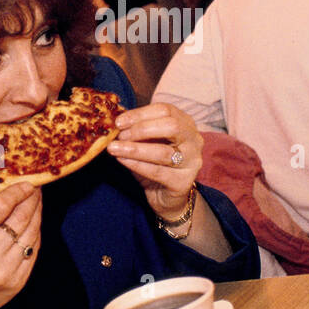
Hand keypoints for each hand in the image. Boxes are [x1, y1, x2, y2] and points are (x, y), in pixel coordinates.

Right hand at [0, 174, 42, 308]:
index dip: (16, 190)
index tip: (26, 181)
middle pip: (20, 218)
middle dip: (31, 198)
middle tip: (36, 186)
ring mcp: (5, 272)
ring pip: (31, 233)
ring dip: (37, 213)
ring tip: (36, 200)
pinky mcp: (18, 282)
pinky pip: (34, 251)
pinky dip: (36, 233)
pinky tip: (33, 222)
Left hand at [106, 103, 199, 218]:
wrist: (167, 198)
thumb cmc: (156, 165)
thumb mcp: (147, 144)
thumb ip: (137, 132)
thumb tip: (116, 124)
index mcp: (185, 124)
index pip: (165, 110)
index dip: (140, 114)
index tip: (119, 121)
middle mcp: (194, 140)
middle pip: (171, 126)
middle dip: (141, 129)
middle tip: (120, 136)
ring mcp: (192, 162)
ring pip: (163, 151)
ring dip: (135, 149)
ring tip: (114, 149)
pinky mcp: (183, 182)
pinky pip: (158, 172)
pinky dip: (137, 165)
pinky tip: (122, 160)